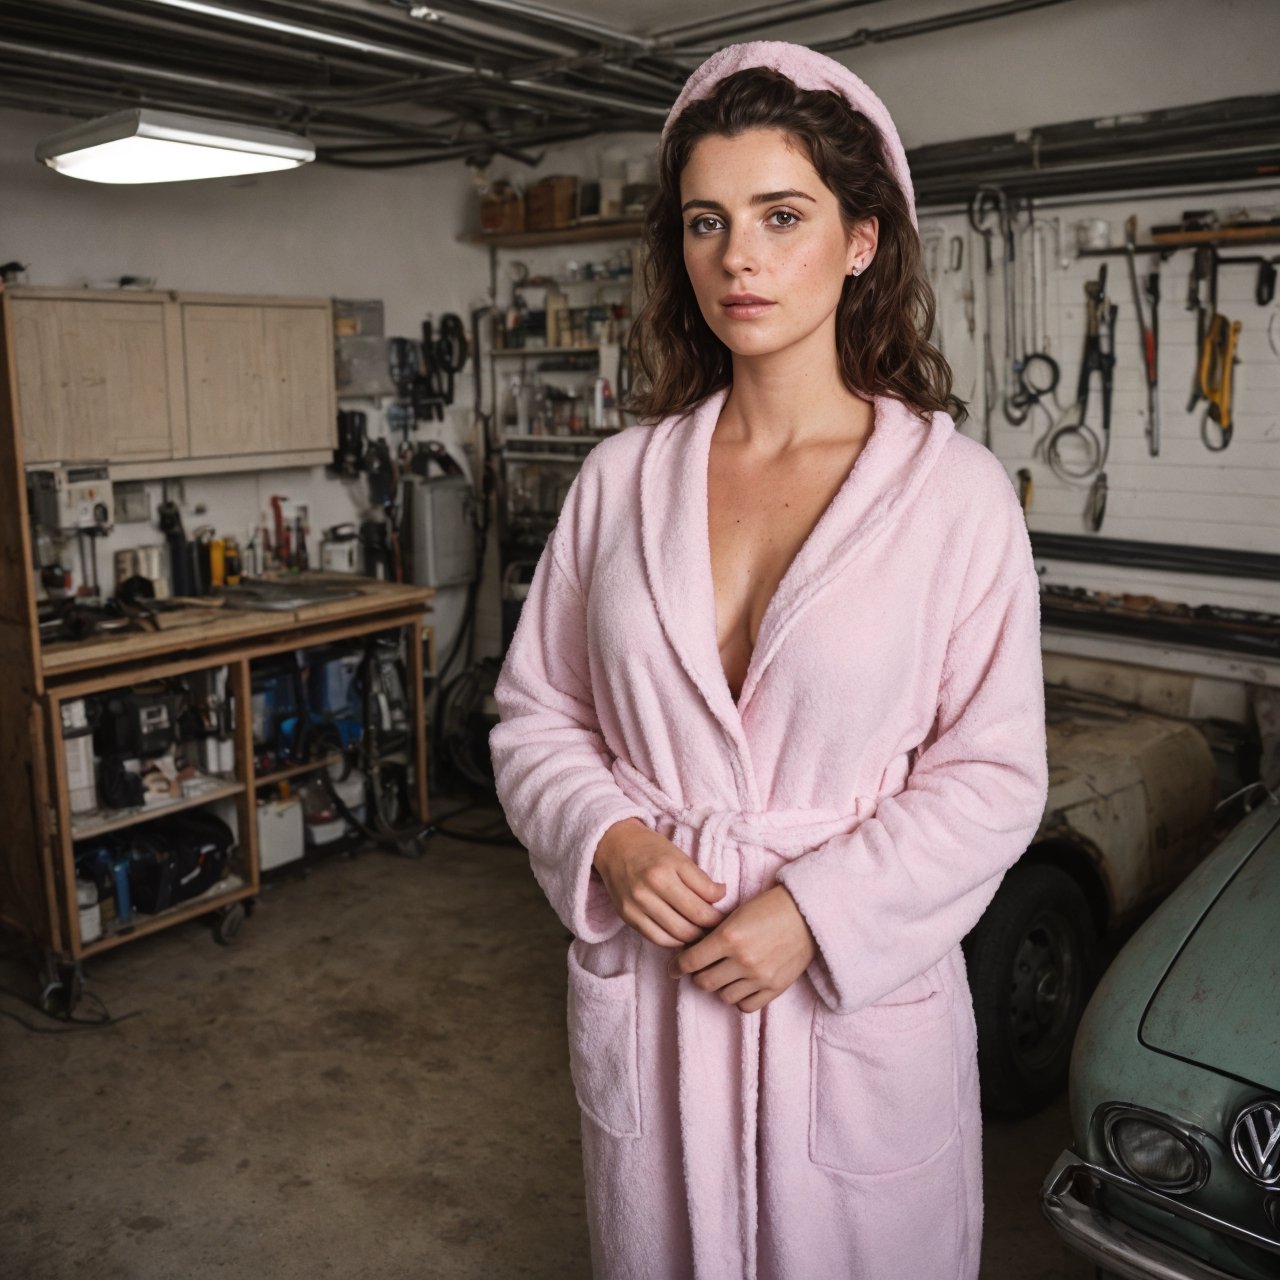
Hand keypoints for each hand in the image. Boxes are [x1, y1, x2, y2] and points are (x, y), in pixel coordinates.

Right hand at [593, 819, 726, 948]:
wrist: (614, 845)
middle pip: (692, 921)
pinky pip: (657, 939)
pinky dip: (674, 941)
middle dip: (709, 928)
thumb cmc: (651, 849)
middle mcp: (651, 887)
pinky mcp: (628, 916)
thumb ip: (700, 879)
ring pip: (677, 934)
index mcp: (667, 868)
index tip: (725, 914)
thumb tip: (722, 896)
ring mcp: (637, 904)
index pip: (704, 900)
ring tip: (701, 932)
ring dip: (693, 938)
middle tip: (716, 928)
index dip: (719, 912)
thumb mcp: (679, 856)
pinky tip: (681, 935)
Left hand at [667, 885, 814, 1012]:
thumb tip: (694, 950)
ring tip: (724, 974)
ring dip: (720, 986)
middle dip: (698, 976)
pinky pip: (746, 1006)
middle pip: (704, 982)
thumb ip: (716, 934)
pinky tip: (741, 985)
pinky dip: (740, 998)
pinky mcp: (775, 988)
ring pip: (724, 996)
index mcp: (729, 937)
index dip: (677, 966)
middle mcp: (742, 960)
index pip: (691, 961)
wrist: (807, 913)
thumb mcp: (737, 913)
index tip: (673, 969)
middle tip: (700, 969)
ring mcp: (759, 977)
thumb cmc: (770, 907)